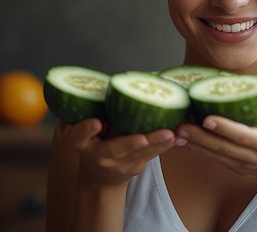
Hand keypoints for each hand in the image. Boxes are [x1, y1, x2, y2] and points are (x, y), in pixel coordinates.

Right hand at [57, 119, 175, 186]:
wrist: (100, 175)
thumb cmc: (93, 139)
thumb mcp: (82, 128)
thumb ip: (90, 110)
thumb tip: (106, 82)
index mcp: (81, 144)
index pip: (78, 137)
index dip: (85, 130)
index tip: (96, 123)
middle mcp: (99, 157)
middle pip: (114, 151)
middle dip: (130, 144)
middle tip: (144, 138)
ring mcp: (119, 165)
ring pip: (138, 155)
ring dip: (156, 144)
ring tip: (171, 134)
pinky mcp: (136, 167)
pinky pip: (152, 154)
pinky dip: (165, 145)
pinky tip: (177, 136)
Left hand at [175, 83, 256, 186]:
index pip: (242, 136)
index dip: (224, 128)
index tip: (206, 117)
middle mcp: (252, 158)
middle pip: (222, 148)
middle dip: (198, 137)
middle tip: (179, 125)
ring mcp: (243, 165)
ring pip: (215, 156)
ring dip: (194, 145)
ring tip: (175, 132)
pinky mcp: (236, 168)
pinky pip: (215, 158)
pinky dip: (199, 149)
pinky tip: (184, 140)